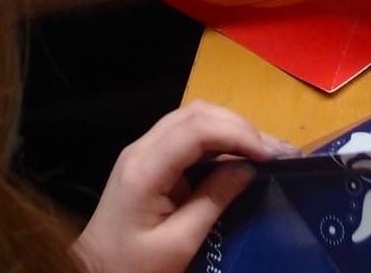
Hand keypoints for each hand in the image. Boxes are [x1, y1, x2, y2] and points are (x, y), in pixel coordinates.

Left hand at [74, 102, 294, 272]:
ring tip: (267, 151)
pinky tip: (242, 156)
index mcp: (145, 169)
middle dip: (242, 127)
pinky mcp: (149, 160)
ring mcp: (143, 151)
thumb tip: (248, 169)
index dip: (238, 134)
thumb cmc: (133, 267)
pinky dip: (219, 140)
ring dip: (233, 130)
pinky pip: (188, 136)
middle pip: (197, 114)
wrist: (92, 272)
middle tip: (278, 152)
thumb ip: (213, 202)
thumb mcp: (177, 245)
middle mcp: (142, 148)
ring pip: (194, 118)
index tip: (270, 157)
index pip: (197, 129)